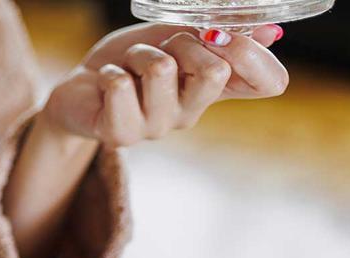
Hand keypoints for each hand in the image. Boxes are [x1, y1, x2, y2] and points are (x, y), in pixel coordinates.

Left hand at [41, 23, 287, 145]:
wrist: (78, 87)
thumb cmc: (129, 61)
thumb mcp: (174, 36)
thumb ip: (214, 34)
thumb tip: (270, 31)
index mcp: (215, 89)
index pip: (270, 83)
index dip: (254, 55)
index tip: (220, 33)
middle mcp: (193, 112)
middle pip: (216, 70)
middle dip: (183, 40)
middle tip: (159, 47)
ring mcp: (159, 127)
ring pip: (162, 69)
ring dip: (139, 53)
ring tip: (127, 65)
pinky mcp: (122, 135)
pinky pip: (121, 86)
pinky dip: (110, 71)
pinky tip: (106, 83)